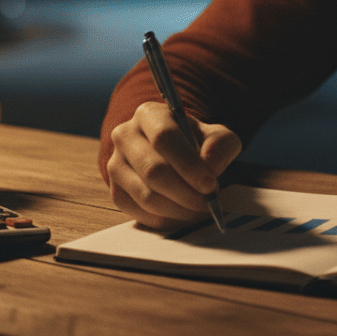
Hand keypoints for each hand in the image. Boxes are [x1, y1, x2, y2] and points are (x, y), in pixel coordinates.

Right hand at [106, 101, 241, 228]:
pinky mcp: (116, 192)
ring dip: (178, 210)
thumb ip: (221, 145)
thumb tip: (210, 166)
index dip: (188, 164)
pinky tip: (183, 214)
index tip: (210, 185)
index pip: (163, 138)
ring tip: (199, 209)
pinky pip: (139, 213)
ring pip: (146, 196)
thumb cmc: (196, 144)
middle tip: (208, 203)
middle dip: (185, 193)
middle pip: (153, 170)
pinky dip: (166, 220)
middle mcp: (125, 136)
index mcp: (148, 115)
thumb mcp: (216, 136)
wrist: (175, 157)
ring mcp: (115, 165)